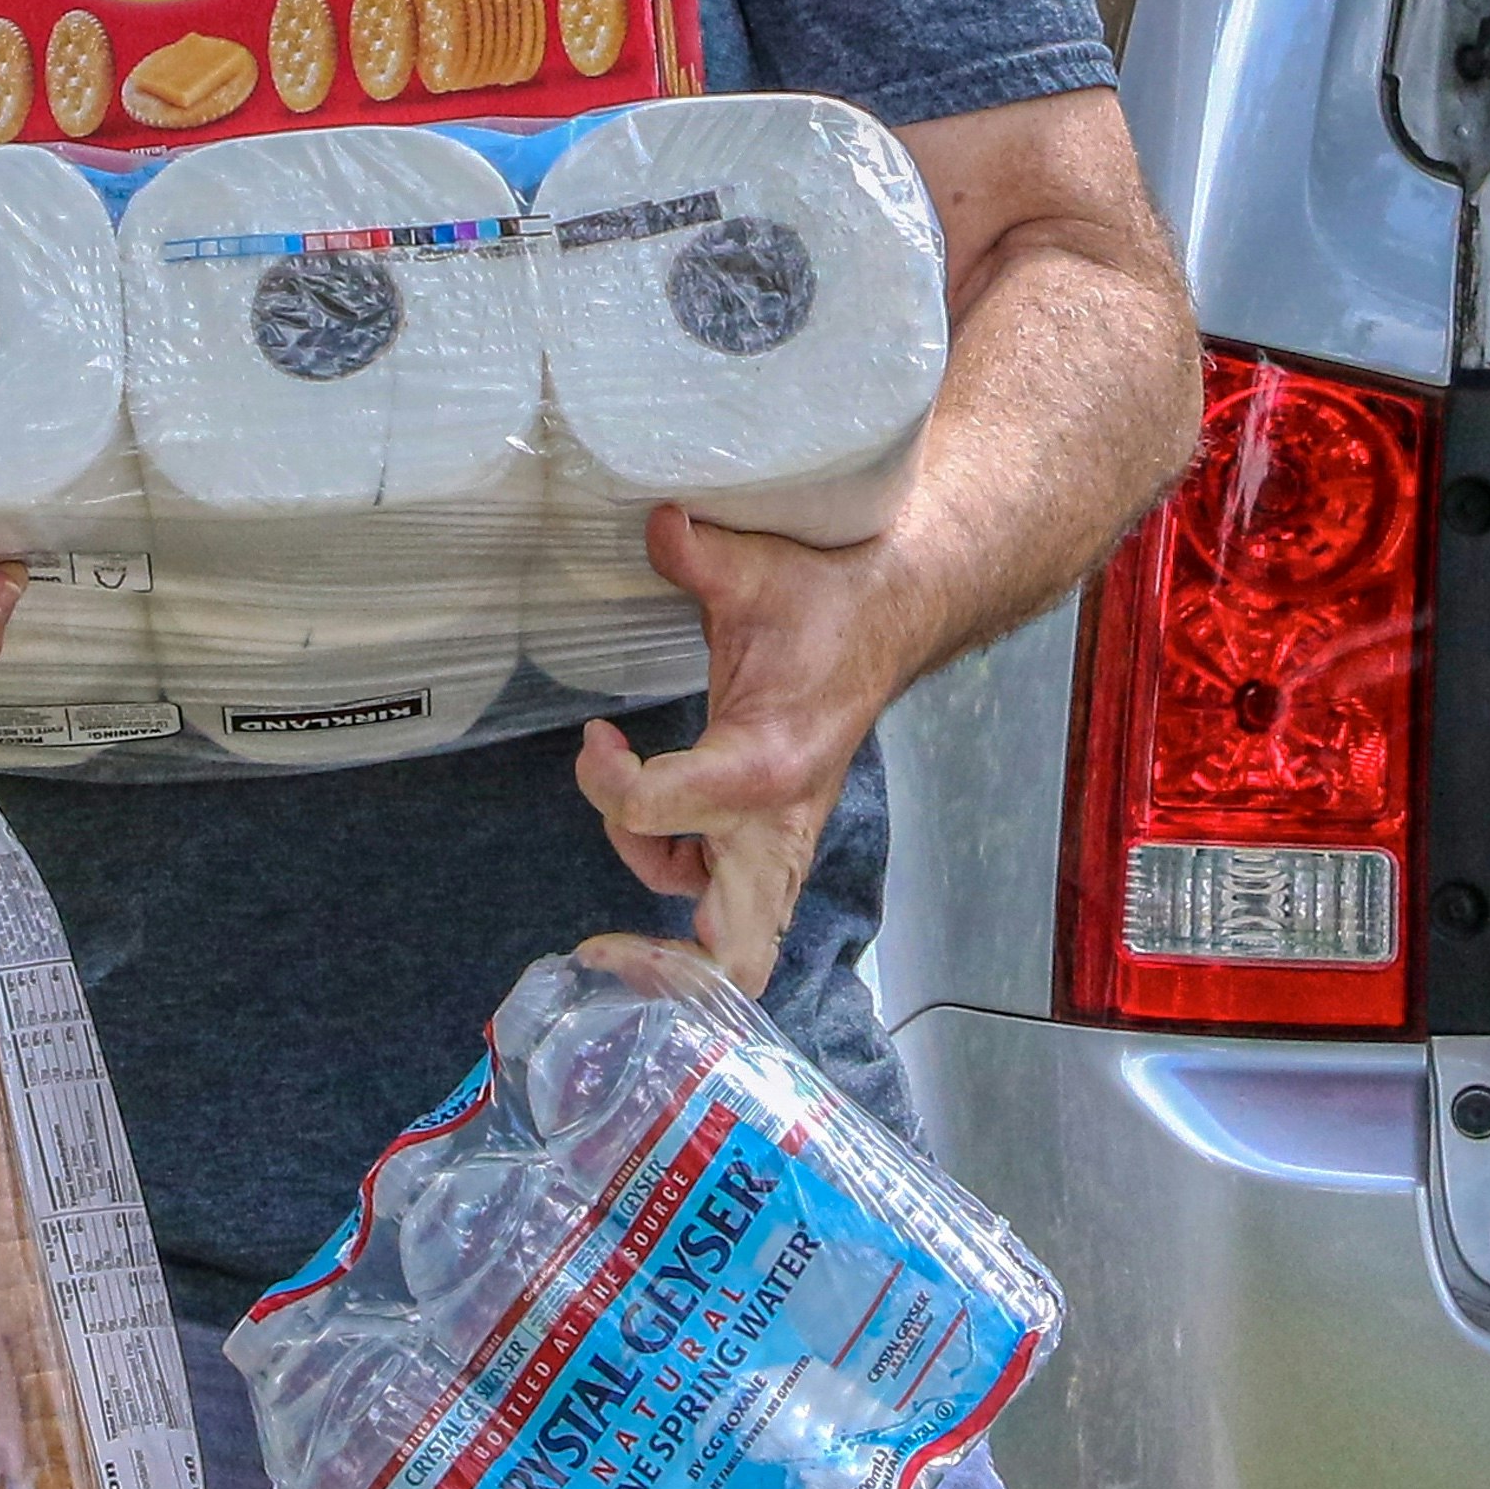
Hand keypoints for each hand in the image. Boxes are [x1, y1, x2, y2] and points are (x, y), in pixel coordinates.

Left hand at [575, 504, 935, 991]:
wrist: (893, 616)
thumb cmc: (826, 600)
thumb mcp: (760, 571)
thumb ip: (700, 552)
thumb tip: (659, 520)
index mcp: (766, 765)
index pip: (654, 810)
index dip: (603, 781)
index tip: (596, 735)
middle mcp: (776, 824)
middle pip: (733, 951)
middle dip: (661, 967)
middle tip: (598, 952)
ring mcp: (781, 843)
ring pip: (734, 945)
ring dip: (670, 933)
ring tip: (627, 864)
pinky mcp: (777, 843)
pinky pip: (732, 910)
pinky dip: (691, 910)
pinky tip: (653, 850)